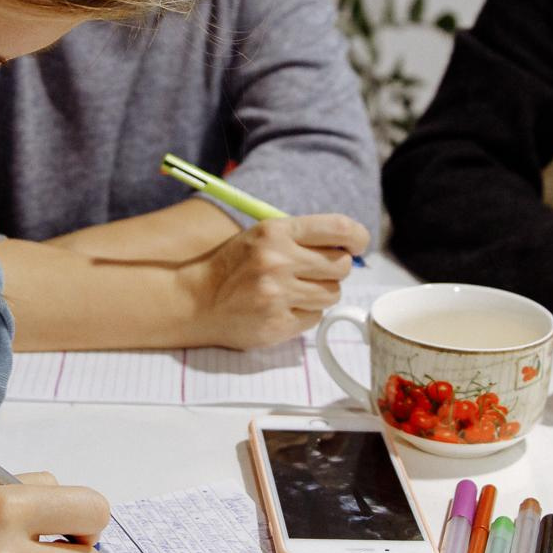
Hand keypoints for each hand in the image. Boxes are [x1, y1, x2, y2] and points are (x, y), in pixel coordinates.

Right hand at [181, 214, 371, 349]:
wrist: (194, 300)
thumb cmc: (232, 266)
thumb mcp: (261, 237)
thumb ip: (301, 238)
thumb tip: (349, 245)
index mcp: (276, 232)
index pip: (338, 228)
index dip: (357, 236)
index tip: (358, 244)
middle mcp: (278, 261)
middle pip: (341, 265)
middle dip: (335, 269)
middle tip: (315, 272)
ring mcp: (278, 295)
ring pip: (331, 294)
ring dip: (320, 293)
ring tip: (295, 291)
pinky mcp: (277, 324)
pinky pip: (315, 317)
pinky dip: (305, 313)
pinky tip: (283, 308)